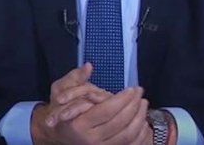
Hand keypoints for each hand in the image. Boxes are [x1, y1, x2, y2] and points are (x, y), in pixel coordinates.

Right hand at [32, 64, 150, 143]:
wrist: (59, 134)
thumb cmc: (61, 111)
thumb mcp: (61, 91)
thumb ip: (76, 78)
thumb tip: (88, 66)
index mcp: (79, 124)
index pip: (107, 111)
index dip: (122, 99)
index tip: (132, 89)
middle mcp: (91, 140)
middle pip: (120, 122)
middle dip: (133, 106)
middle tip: (140, 92)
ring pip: (127, 135)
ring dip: (139, 118)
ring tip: (144, 103)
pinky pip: (129, 144)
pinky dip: (139, 134)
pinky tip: (143, 120)